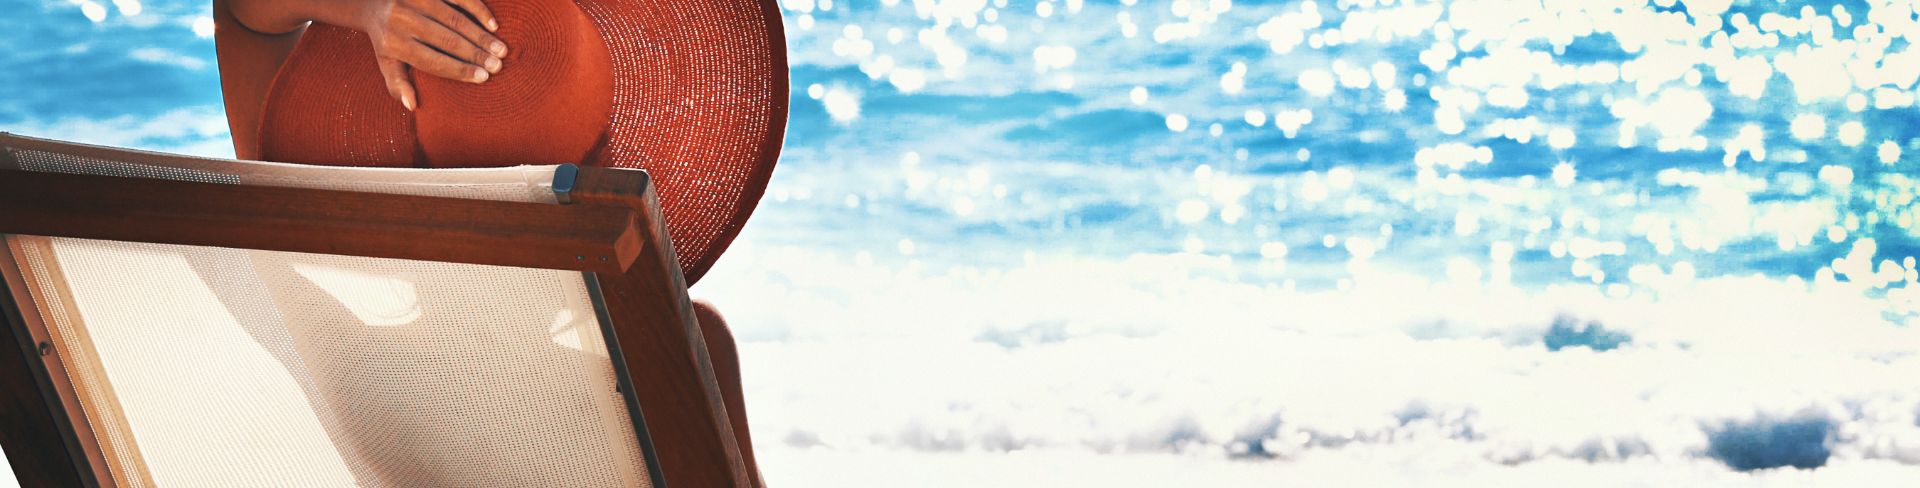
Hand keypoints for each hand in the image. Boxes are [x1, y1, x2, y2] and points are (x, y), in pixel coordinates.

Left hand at [354, 0, 506, 109]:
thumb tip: (411, 106)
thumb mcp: (386, 61)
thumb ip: (397, 83)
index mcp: (393, 43)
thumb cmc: (386, 38)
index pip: (432, 61)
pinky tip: (493, 25)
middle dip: (476, 54)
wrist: (371, 2)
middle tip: (498, 65)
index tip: (483, 77)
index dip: (459, 69)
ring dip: (481, 36)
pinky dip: (478, 10)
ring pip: (455, 19)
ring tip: (501, 50)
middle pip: (446, 40)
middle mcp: (402, 19)